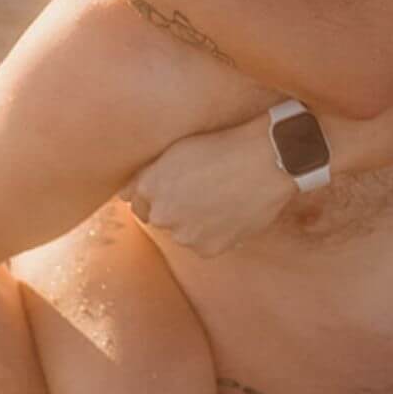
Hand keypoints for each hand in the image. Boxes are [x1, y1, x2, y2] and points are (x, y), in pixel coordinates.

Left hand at [122, 113, 294, 255]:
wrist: (268, 160)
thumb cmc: (226, 144)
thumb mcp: (179, 148)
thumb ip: (149, 173)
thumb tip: (125, 195)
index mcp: (149, 186)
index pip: (136, 201)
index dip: (156, 193)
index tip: (176, 187)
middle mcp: (161, 214)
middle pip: (161, 219)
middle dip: (175, 208)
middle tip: (203, 190)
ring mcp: (185, 235)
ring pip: (184, 233)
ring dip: (195, 223)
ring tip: (221, 198)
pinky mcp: (208, 249)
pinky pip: (206, 244)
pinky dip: (216, 233)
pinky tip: (232, 211)